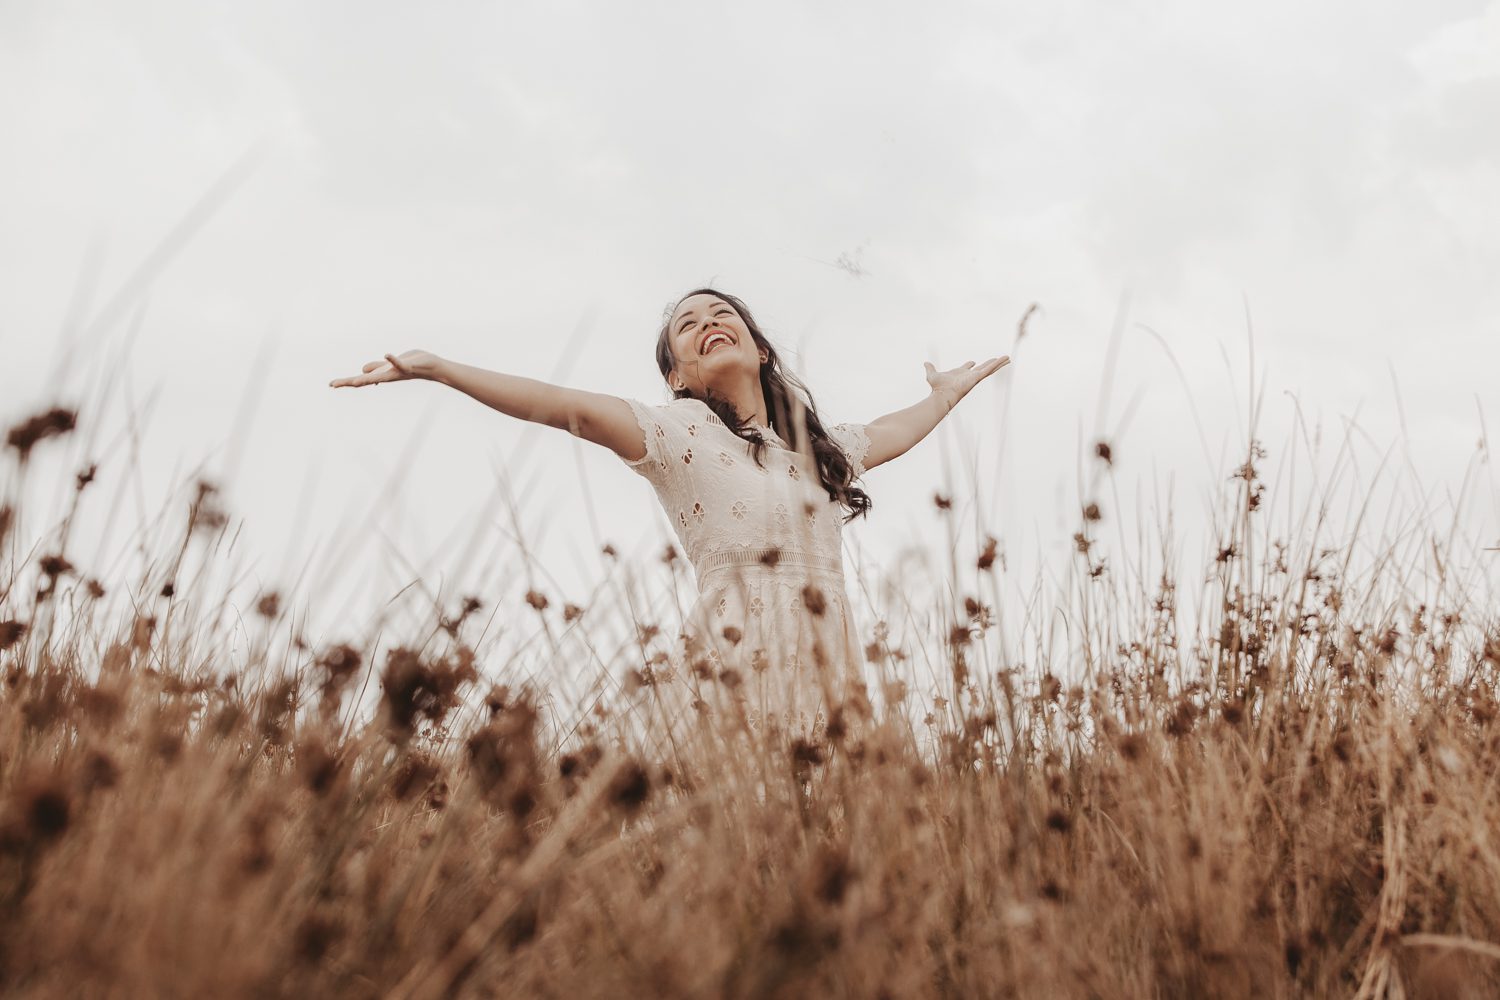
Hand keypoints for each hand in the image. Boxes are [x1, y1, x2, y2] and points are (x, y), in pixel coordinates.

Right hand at [328, 350, 442, 387]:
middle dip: (349, 382)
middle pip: (365, 380)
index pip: (361, 379)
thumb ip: (376, 368)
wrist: (431, 367)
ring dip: (368, 377)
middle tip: (333, 385)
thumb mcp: (389, 366)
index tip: (331, 384)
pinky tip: (386, 354)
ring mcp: (397, 372)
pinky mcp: (409, 367)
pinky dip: (393, 360)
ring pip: (380, 376)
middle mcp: (387, 376)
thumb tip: (362, 371)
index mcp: (381, 375)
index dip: (346, 381)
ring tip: (355, 380)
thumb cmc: (411, 366)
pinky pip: (400, 364)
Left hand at [924, 355, 1010, 411]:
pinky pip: (990, 369)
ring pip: (990, 368)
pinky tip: (1005, 359)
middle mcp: (969, 376)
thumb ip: (929, 368)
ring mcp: (975, 377)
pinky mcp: (978, 377)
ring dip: (999, 363)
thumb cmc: (937, 388)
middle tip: (998, 360)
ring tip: (1008, 358)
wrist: (942, 395)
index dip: (969, 365)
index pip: (967, 368)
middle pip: (982, 368)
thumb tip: (925, 363)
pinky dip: (998, 363)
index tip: (973, 362)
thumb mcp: (931, 375)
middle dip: (990, 364)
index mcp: (960, 374)